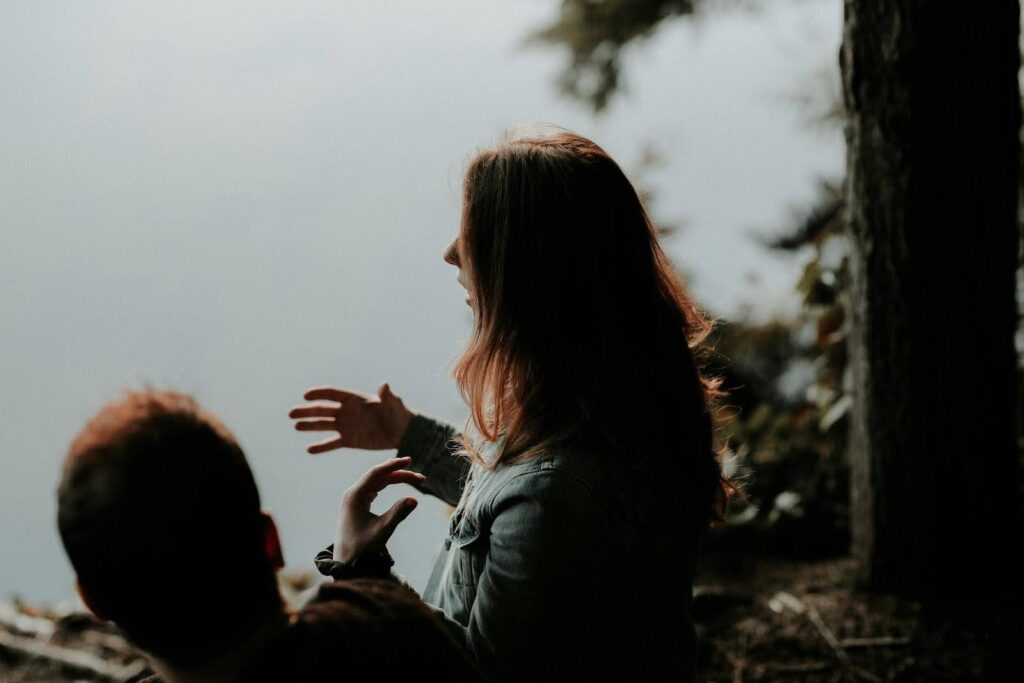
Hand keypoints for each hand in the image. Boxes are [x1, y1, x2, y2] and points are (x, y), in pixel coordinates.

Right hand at [288, 383, 414, 453]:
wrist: (401, 432)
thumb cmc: (397, 413)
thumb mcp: (393, 403)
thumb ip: (387, 396)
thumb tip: (384, 385)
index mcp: (354, 399)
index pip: (332, 394)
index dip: (319, 394)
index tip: (306, 396)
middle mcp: (346, 411)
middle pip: (322, 410)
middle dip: (307, 411)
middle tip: (291, 413)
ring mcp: (345, 426)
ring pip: (323, 425)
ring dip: (309, 426)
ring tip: (296, 426)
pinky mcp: (348, 440)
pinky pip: (332, 443)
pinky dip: (321, 446)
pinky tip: (309, 449)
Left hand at [335, 457, 423, 561]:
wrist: (346, 561)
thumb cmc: (361, 547)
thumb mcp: (382, 530)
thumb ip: (398, 514)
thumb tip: (415, 500)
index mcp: (354, 496)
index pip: (376, 473)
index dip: (393, 465)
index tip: (409, 460)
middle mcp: (353, 493)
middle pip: (379, 476)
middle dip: (400, 474)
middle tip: (421, 479)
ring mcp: (355, 498)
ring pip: (378, 481)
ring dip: (396, 478)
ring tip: (416, 480)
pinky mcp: (358, 504)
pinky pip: (375, 488)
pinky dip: (388, 484)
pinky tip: (398, 482)